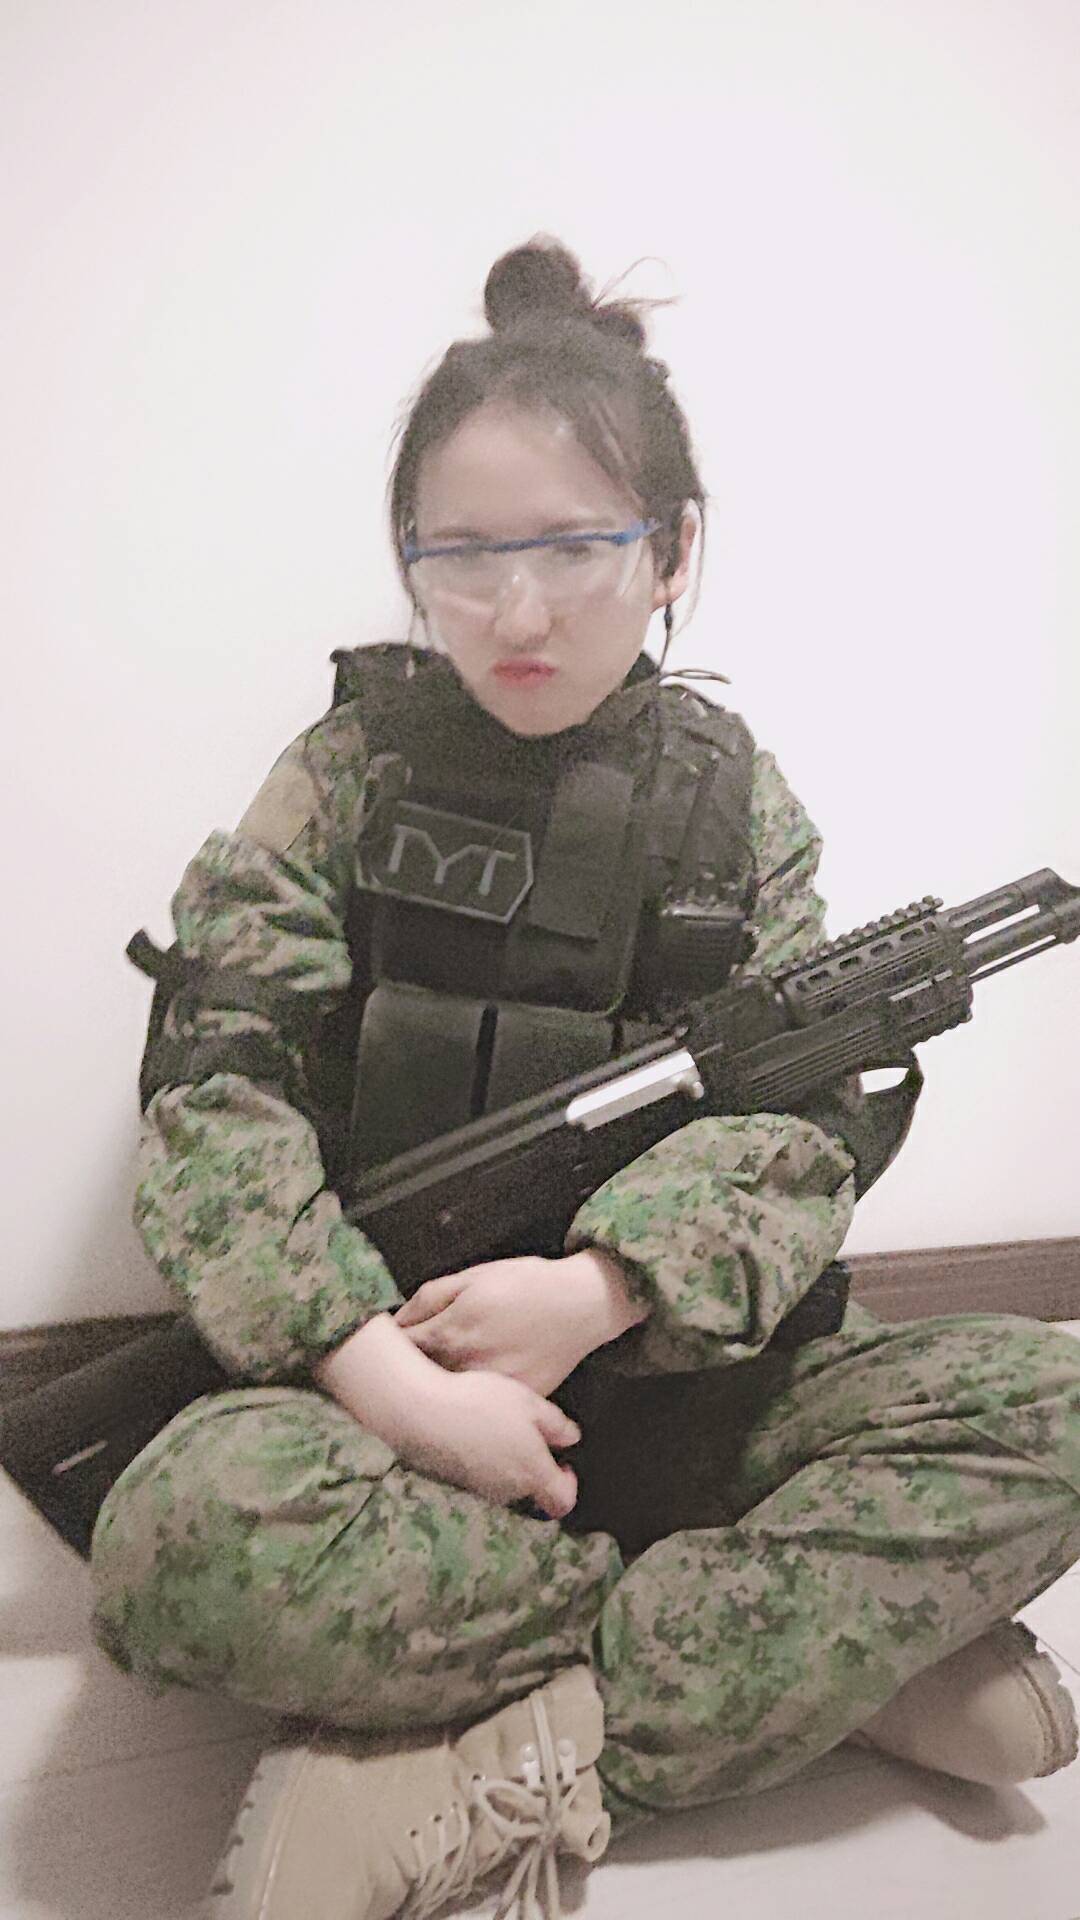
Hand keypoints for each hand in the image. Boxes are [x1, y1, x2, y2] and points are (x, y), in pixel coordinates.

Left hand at [394, 1251, 644, 1396]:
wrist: (580, 1305)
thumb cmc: (525, 1283)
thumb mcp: (473, 1276)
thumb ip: (429, 1298)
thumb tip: (395, 1320)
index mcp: (449, 1332)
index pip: (399, 1352)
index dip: (387, 1351)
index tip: (382, 1351)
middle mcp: (465, 1367)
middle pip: (418, 1381)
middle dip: (406, 1377)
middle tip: (399, 1372)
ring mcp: (490, 1390)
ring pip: (448, 1400)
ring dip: (436, 1393)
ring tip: (434, 1386)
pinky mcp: (513, 1403)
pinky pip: (482, 1409)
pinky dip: (471, 1405)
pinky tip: (469, 1397)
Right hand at [402, 1367, 581, 1518]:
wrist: (422, 1412)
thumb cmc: (482, 1403)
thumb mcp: (529, 1403)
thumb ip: (556, 1425)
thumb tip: (572, 1439)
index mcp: (532, 1473)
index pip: (562, 1502)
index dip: (569, 1486)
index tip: (563, 1461)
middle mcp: (508, 1490)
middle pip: (533, 1492)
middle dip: (536, 1468)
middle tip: (528, 1435)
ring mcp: (480, 1489)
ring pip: (506, 1484)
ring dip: (509, 1463)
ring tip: (499, 1427)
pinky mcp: (457, 1482)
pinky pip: (482, 1477)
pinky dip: (485, 1460)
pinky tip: (475, 1431)